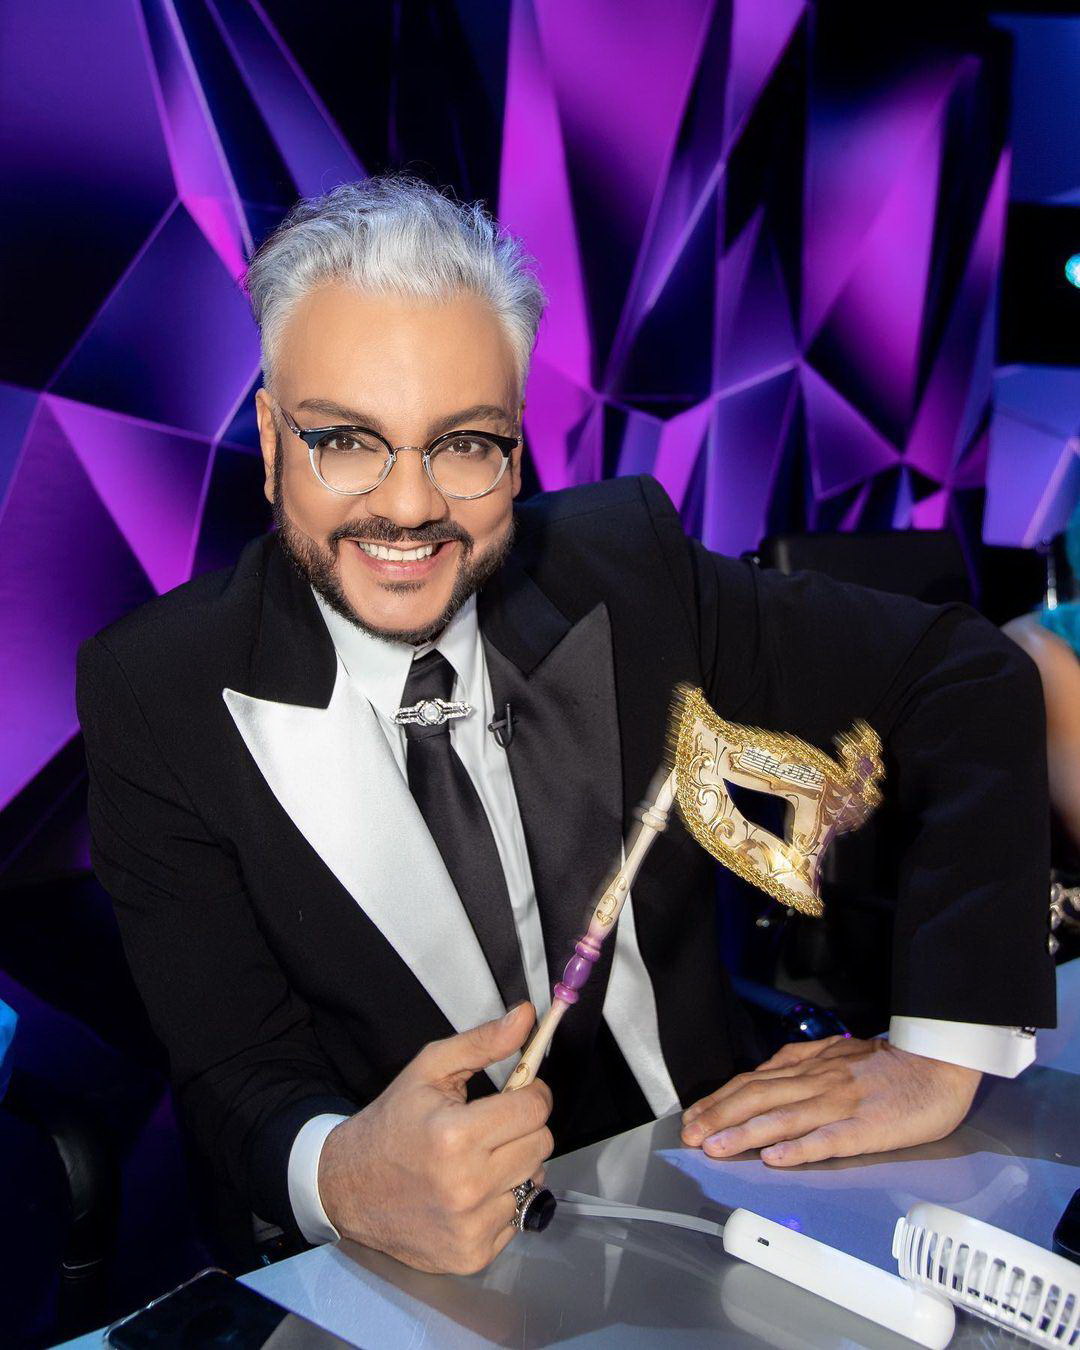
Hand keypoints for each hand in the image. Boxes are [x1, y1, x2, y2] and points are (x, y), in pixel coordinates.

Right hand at [317, 1002, 552, 1274]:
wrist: (347, 1187)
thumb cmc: (393, 1122)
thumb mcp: (430, 1070)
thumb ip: (482, 1043)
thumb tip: (527, 1016)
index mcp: (456, 1135)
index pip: (535, 1108)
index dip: (530, 1093)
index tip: (515, 1093)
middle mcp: (467, 1187)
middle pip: (541, 1144)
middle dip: (522, 1128)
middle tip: (491, 1126)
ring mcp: (471, 1227)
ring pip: (532, 1181)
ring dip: (514, 1166)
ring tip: (478, 1160)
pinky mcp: (472, 1256)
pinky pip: (516, 1218)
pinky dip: (501, 1202)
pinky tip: (470, 1193)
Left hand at [680, 1036, 980, 1165]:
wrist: (939, 1062)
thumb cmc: (890, 1062)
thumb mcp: (838, 1050)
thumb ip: (802, 1060)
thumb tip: (766, 1070)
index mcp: (810, 1065)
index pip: (753, 1081)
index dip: (720, 1099)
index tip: (694, 1116)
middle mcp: (817, 1081)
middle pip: (758, 1097)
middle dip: (719, 1117)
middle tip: (690, 1136)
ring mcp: (840, 1104)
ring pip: (784, 1118)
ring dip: (745, 1134)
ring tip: (717, 1149)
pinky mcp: (866, 1127)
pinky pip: (827, 1139)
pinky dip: (799, 1148)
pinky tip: (775, 1159)